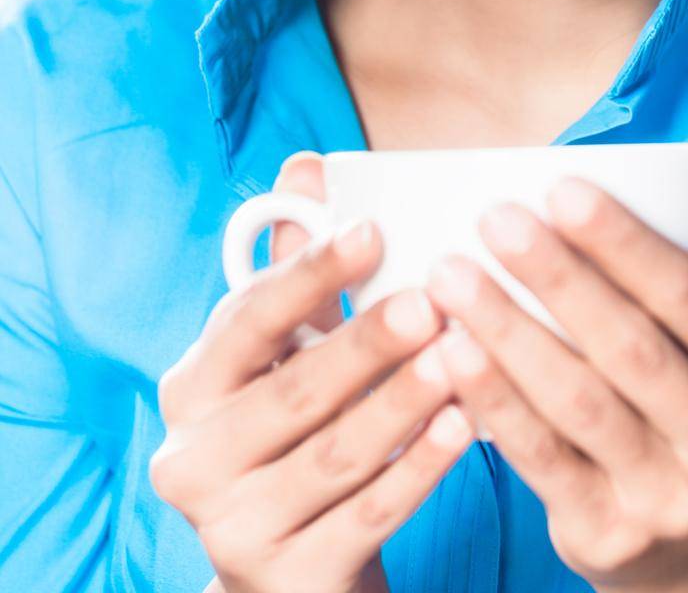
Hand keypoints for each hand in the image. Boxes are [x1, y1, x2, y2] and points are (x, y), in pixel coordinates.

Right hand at [150, 152, 472, 592]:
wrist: (294, 567)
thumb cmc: (299, 429)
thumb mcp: (290, 350)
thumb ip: (300, 265)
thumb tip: (306, 166)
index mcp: (191, 387)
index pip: (247, 319)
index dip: (309, 272)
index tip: (373, 230)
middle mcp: (194, 460)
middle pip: (293, 393)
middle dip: (367, 342)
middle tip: (435, 299)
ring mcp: (235, 528)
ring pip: (335, 455)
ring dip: (402, 401)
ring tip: (461, 355)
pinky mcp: (289, 580)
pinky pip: (367, 517)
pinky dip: (420, 468)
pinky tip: (466, 425)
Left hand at [424, 180, 687, 592]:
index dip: (626, 243)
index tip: (560, 187)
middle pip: (632, 348)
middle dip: (557, 276)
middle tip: (494, 219)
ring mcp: (675, 502)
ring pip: (579, 403)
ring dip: (509, 331)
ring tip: (452, 274)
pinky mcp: (610, 538)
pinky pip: (542, 459)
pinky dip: (494, 400)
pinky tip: (451, 350)